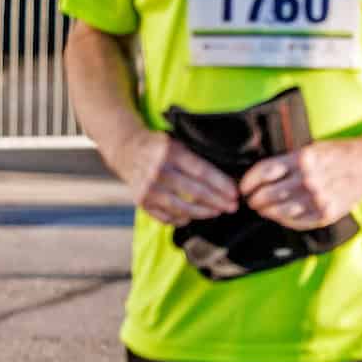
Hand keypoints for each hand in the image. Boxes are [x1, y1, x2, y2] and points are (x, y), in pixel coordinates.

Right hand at [122, 131, 239, 226]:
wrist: (127, 150)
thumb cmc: (160, 147)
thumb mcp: (178, 143)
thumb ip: (197, 157)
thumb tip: (228, 177)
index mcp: (170, 152)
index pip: (201, 171)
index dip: (221, 184)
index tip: (235, 194)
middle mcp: (157, 171)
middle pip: (195, 191)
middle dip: (218, 201)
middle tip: (233, 207)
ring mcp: (148, 188)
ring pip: (182, 208)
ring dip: (204, 212)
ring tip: (217, 212)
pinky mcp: (141, 201)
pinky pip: (166, 217)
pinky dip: (182, 219)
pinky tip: (193, 217)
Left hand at [240, 139, 361, 230]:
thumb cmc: (337, 154)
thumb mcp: (310, 149)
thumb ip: (287, 162)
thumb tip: (259, 179)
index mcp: (302, 158)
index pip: (263, 172)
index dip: (248, 183)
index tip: (243, 188)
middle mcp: (309, 179)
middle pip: (267, 194)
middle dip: (254, 200)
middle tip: (251, 201)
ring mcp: (318, 199)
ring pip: (278, 211)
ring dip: (266, 212)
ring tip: (263, 209)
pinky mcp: (326, 213)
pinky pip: (296, 222)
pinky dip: (284, 220)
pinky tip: (280, 216)